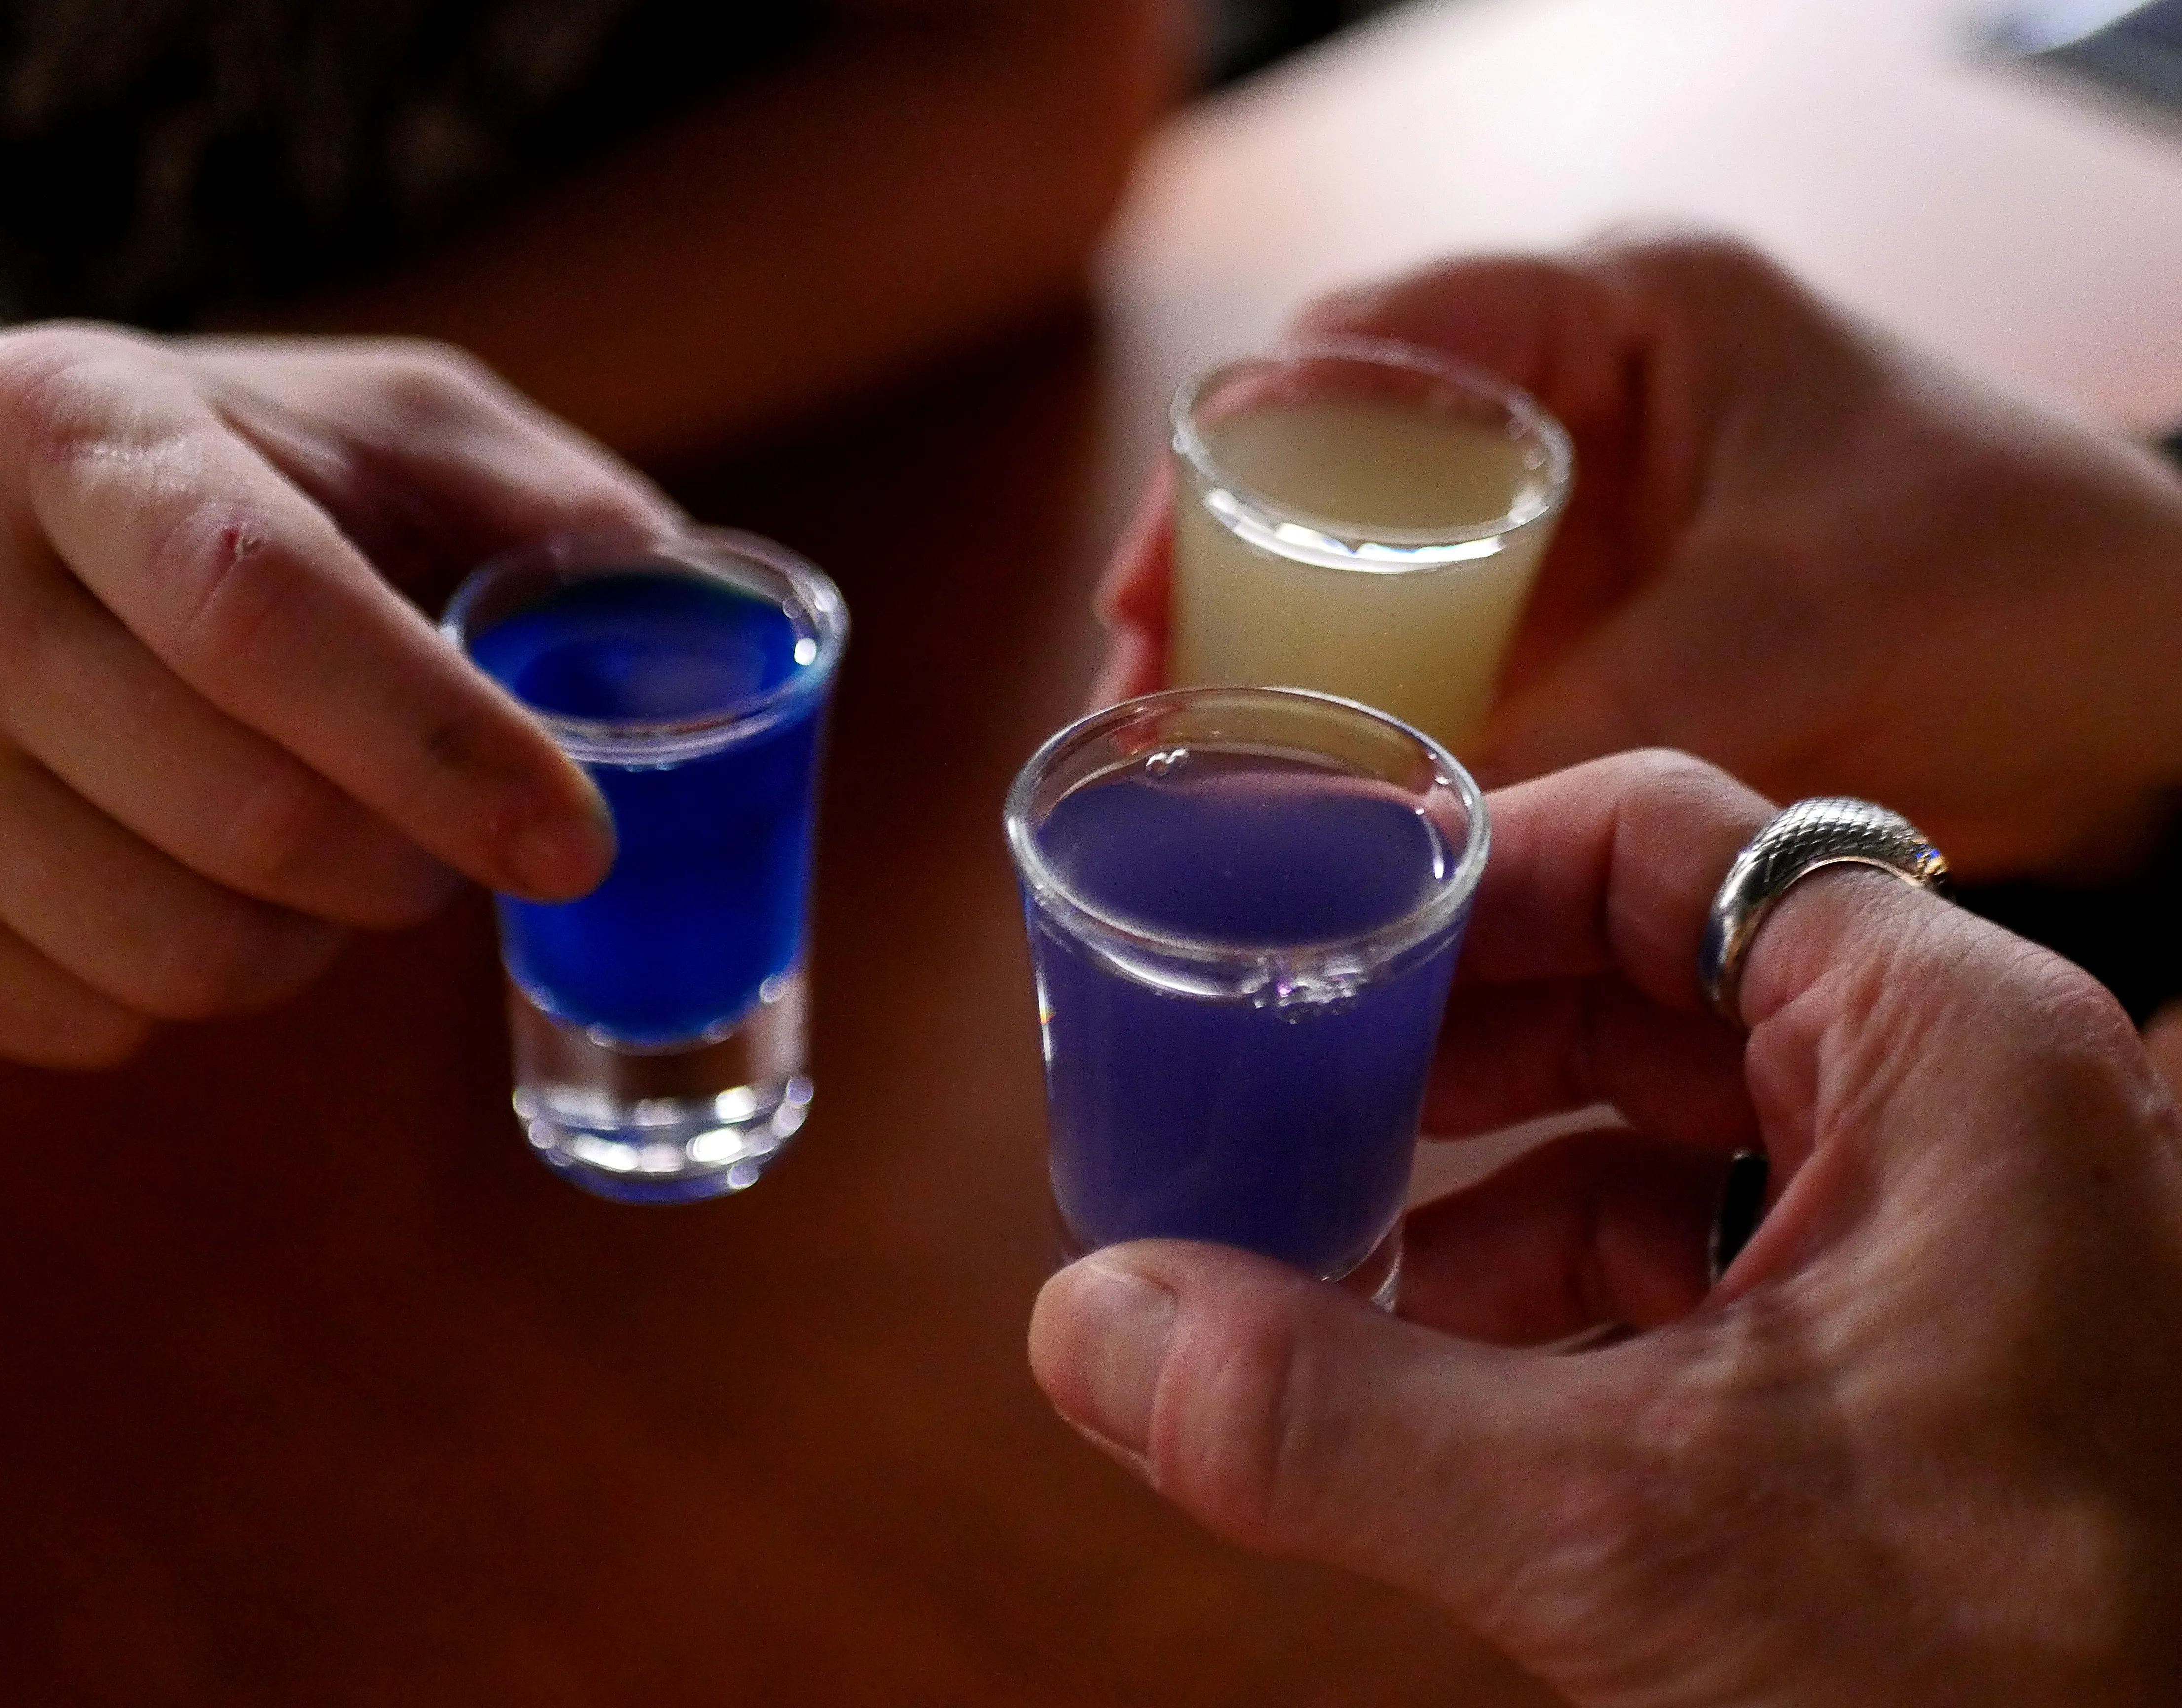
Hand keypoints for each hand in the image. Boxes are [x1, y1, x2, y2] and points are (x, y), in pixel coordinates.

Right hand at [0, 324, 681, 1065]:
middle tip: (454, 826)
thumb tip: (706, 602)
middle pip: (251, 819)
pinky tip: (194, 877)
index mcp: (73, 430)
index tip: (579, 843)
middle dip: (415, 859)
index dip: (446, 748)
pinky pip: (103, 1022)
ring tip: (325, 842)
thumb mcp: (373, 430)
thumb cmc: (213, 479)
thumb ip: (541, 501)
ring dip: (320, 935)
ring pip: (190, 956)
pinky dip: (202, 983)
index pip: (266, 612)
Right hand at [1031, 750, 2181, 1705]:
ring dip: (1488, 1180)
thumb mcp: (1629, 1530)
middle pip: (1657, 978)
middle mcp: (1973, 1105)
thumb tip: (1089, 1325)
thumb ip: (1334, 1416)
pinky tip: (1439, 1360)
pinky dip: (1561, 1291)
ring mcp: (1960, 1231)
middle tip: (1286, 1081)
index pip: (1669, 842)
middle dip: (1453, 1039)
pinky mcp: (1931, 1352)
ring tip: (1328, 1239)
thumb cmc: (2011, 1678)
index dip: (1469, 865)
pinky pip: (1714, 1254)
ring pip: (1677, 1128)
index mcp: (1954, 1047)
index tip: (1310, 929)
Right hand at [1096, 235, 2181, 879]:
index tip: (1146, 587)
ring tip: (1197, 783)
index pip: (1366, 346)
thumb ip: (1565, 726)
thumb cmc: (2022, 598)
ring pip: (1387, 580)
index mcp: (1625, 315)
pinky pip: (1458, 668)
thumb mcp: (1781, 639)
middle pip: (1345, 470)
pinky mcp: (1613, 628)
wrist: (2163, 710)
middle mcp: (1587, 403)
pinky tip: (1326, 813)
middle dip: (1228, 584)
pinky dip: (1385, 735)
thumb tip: (1360, 825)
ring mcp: (1594, 523)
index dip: (1231, 459)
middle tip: (1142, 708)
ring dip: (1294, 673)